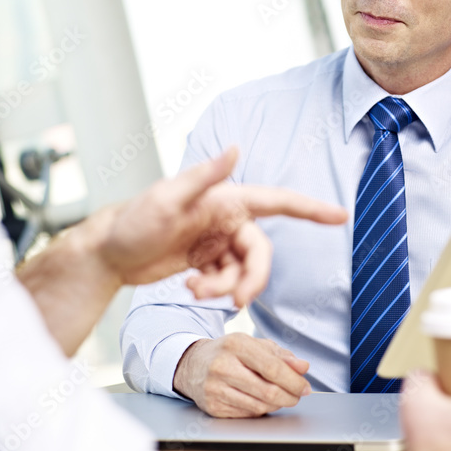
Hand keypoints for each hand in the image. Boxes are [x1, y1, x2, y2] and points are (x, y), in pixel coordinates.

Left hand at [100, 148, 347, 307]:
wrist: (110, 253)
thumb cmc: (133, 221)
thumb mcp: (167, 199)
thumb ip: (203, 176)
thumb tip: (235, 148)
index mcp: (225, 199)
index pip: (277, 202)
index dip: (311, 209)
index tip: (341, 216)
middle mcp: (226, 218)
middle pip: (260, 252)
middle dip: (252, 279)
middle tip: (235, 302)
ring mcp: (216, 241)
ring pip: (243, 270)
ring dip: (225, 287)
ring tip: (195, 291)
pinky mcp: (206, 260)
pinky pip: (227, 280)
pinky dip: (214, 289)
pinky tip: (190, 288)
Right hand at [173, 333, 311, 417]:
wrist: (192, 365)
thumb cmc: (229, 353)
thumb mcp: (253, 345)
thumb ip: (281, 356)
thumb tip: (303, 367)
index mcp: (236, 344)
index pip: (272, 367)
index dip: (294, 380)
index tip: (305, 387)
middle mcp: (222, 366)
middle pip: (268, 391)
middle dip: (290, 396)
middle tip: (297, 395)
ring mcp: (215, 388)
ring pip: (259, 406)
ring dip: (277, 405)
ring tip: (281, 397)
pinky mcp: (212, 407)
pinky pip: (247, 415)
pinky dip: (260, 411)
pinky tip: (262, 402)